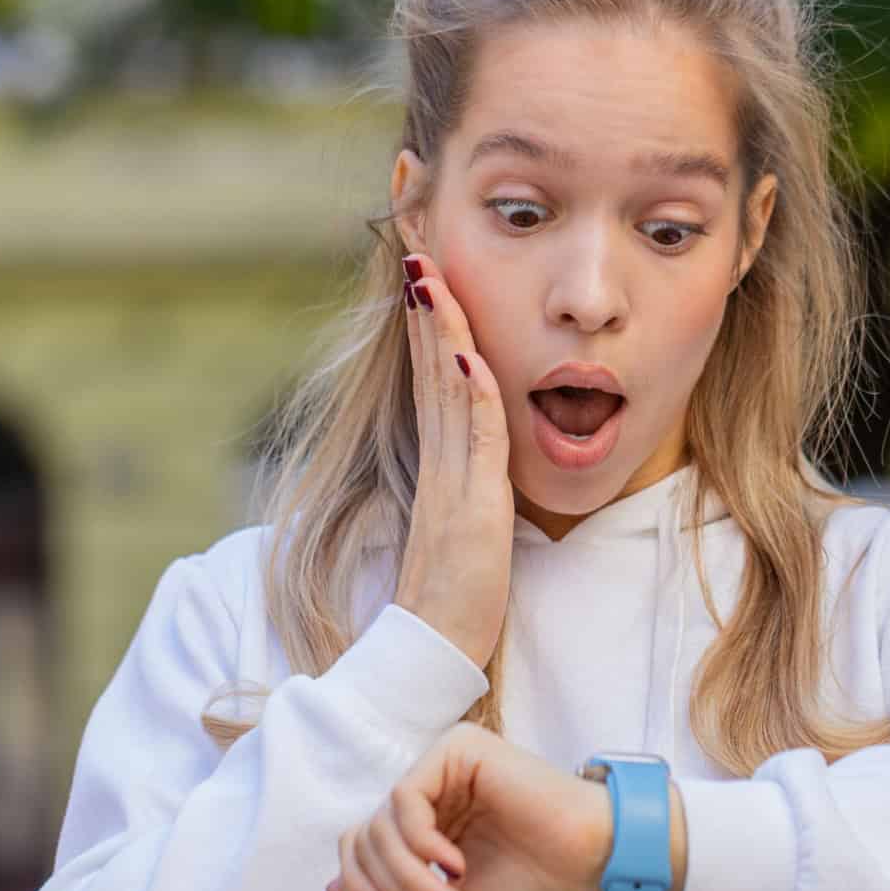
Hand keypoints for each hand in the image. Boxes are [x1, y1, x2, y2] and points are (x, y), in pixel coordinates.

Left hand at [324, 723, 609, 890]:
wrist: (590, 862)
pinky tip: (454, 864)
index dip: (361, 885)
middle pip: (362, 836)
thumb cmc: (530, 887)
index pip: (359, 846)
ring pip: (380, 822)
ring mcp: (441, 767)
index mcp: (425, 825)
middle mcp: (428, 791)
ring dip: (407, 874)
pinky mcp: (458, 750)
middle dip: (386, 886)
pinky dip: (419, 843)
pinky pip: (405, 798)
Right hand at [392, 253, 513, 670]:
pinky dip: (469, 393)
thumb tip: (476, 444)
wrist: (430, 652)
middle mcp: (439, 459)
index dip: (430, 317)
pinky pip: (472, 439)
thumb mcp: (466, 524)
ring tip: (428, 271)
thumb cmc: (455, 597)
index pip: (434, 372)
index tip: (424, 265)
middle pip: (432, 363)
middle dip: (425, 298)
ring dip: (440, 327)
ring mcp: (451, 480)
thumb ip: (469, 482)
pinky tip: (466, 353)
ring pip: (446, 387)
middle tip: (413, 238)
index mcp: (439, 460)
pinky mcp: (470, 508)